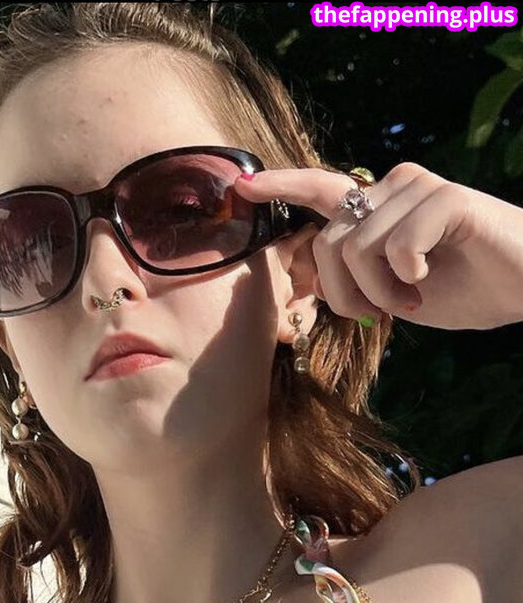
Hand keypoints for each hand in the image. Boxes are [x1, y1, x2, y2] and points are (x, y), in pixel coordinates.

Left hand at [234, 162, 522, 329]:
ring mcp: (417, 187)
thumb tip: (307, 282)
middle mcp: (391, 188)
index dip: (280, 187)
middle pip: (327, 245)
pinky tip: (429, 276)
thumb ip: (353, 280)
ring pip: (357, 249)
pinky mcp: (446, 197)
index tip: (242, 187)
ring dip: (382, 292)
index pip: (319, 190)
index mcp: (376, 209)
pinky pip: (395, 245)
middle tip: (385, 312)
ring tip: (415, 297)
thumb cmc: (464, 287)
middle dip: (346, 295)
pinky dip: (408, 275)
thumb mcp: (395, 292)